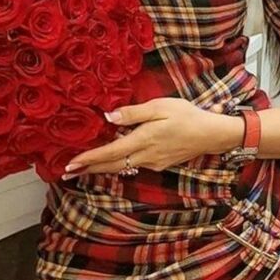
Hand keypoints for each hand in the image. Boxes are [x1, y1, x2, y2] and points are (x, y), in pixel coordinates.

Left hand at [62, 98, 241, 178]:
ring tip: (82, 169)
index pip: (109, 152)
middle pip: (111, 165)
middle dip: (88, 169)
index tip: (70, 165)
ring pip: (121, 167)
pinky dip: (117, 164)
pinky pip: (133, 165)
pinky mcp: (159, 163)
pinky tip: (111, 161)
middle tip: (67, 173)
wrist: (212, 134)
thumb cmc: (187, 115)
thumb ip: (133, 113)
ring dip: (101, 168)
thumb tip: (109, 118)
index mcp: (143, 140)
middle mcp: (145, 156)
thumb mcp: (160, 106)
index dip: (88, 159)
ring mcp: (152, 162)